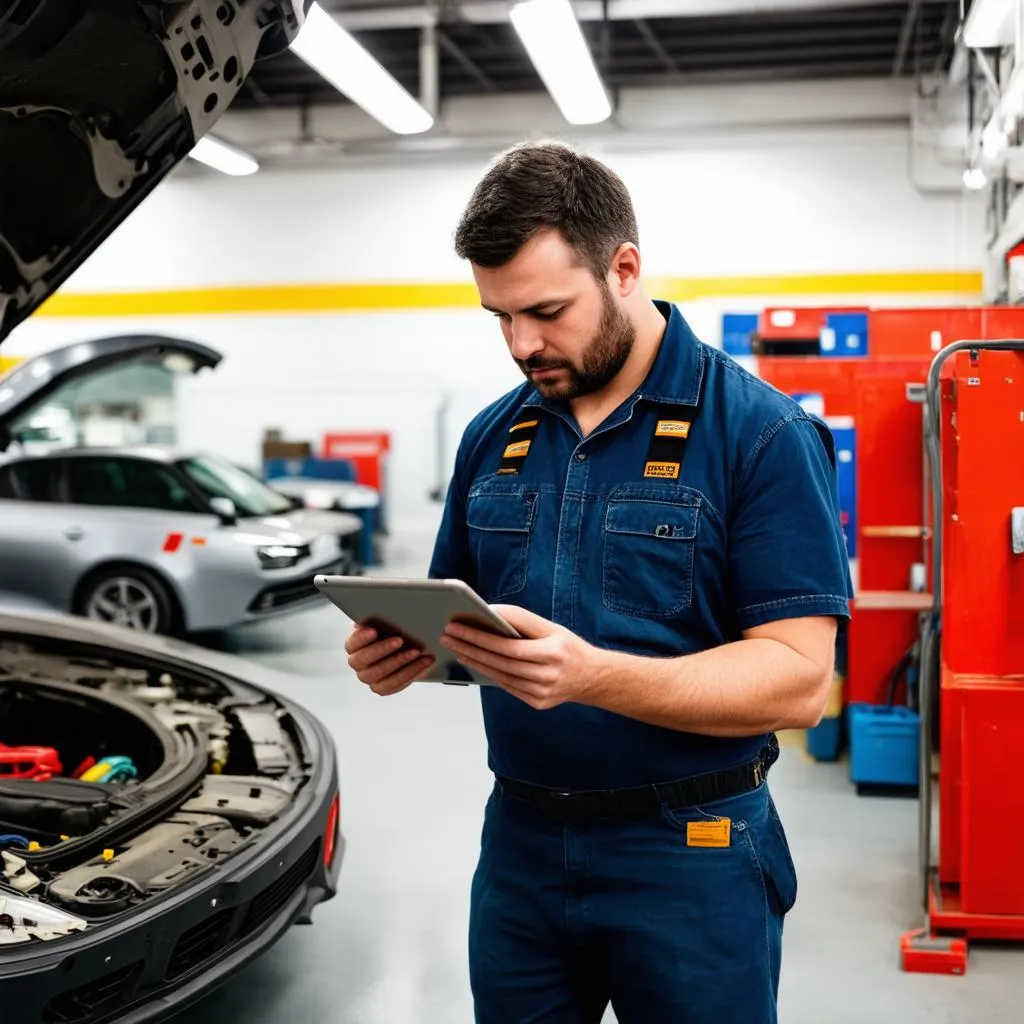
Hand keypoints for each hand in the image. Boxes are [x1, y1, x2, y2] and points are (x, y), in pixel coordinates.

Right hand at [345, 624, 434, 695]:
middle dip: (382, 650)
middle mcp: (357, 663)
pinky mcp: (382, 687)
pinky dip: (410, 673)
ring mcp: (369, 677)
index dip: (361, 638)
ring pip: (379, 675)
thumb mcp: (384, 621)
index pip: (352, 643)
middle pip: (363, 660)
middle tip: (400, 640)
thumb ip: (379, 617)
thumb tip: (381, 609)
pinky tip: (423, 662)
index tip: (374, 630)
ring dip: (400, 662)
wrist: (403, 646)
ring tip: (417, 651)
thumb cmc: (391, 630)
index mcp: (354, 645)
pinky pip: (394, 684)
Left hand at [439, 605, 601, 710]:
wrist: (592, 678)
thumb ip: (521, 619)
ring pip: (500, 676)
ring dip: (475, 661)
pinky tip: (475, 663)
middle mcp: (548, 674)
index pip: (507, 645)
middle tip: (448, 636)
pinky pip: (508, 687)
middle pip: (500, 661)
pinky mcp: (539, 703)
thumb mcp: (551, 627)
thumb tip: (490, 611)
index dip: (479, 636)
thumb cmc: (568, 647)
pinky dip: (490, 674)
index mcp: (553, 652)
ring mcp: (543, 693)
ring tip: (456, 648)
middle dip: (470, 647)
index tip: (458, 626)